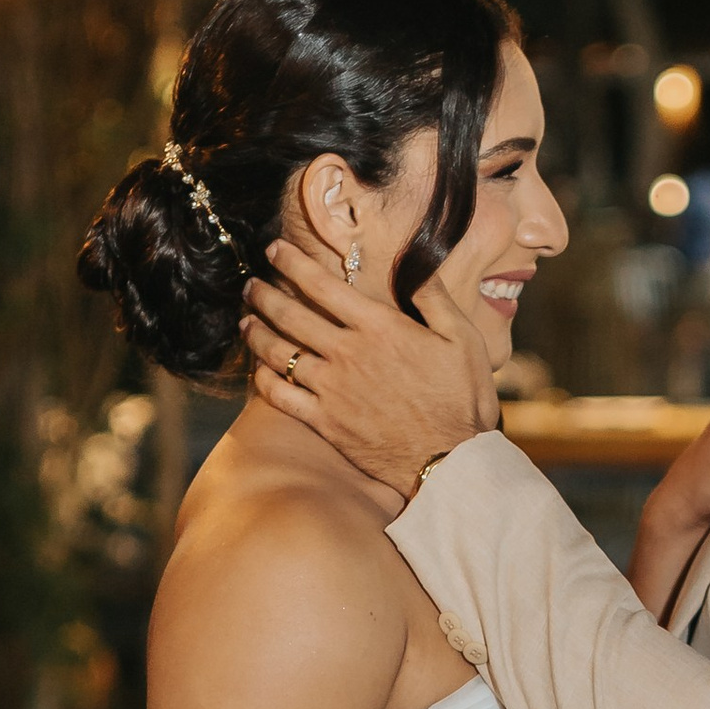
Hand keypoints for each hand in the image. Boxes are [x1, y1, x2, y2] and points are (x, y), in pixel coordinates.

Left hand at [241, 243, 495, 496]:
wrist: (451, 459)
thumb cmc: (462, 398)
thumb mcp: (463, 339)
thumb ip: (435, 298)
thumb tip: (414, 264)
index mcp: (379, 327)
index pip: (323, 285)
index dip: (292, 263)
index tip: (273, 249)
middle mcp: (348, 353)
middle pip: (291, 315)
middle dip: (264, 295)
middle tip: (250, 285)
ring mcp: (332, 389)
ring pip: (279, 353)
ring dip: (256, 333)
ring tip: (245, 321)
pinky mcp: (326, 421)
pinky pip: (281, 396)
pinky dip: (263, 380)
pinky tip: (256, 369)